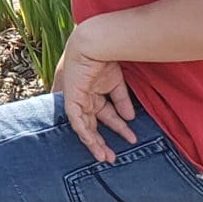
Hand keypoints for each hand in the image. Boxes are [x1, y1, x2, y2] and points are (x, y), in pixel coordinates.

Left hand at [54, 35, 135, 162]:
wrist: (95, 44)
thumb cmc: (105, 58)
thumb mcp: (117, 84)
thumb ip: (122, 101)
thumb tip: (130, 118)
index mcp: (94, 94)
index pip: (106, 116)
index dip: (118, 128)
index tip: (131, 139)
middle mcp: (84, 99)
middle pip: (93, 126)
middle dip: (103, 142)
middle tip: (113, 157)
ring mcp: (77, 100)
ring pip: (84, 128)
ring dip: (94, 143)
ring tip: (105, 157)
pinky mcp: (71, 99)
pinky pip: (76, 120)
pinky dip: (84, 132)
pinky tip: (92, 143)